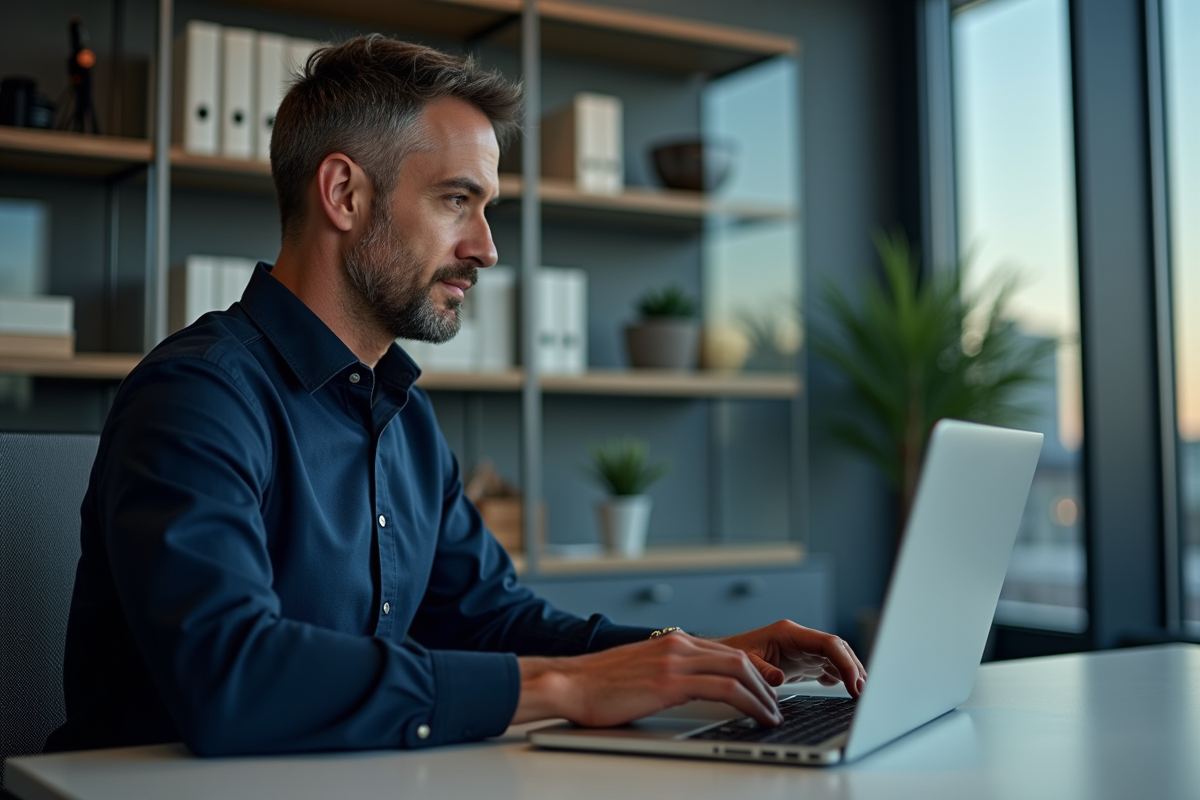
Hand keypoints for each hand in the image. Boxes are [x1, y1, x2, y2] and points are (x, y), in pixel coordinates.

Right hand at [513, 632, 782, 727]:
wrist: (567, 682)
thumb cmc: (594, 684)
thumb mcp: (637, 671)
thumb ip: (662, 672)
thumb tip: (679, 688)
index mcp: (670, 642)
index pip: (724, 651)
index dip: (753, 668)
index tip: (768, 684)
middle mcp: (677, 645)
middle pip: (738, 658)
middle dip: (764, 682)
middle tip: (777, 703)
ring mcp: (675, 661)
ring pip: (738, 671)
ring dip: (763, 695)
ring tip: (773, 715)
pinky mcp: (671, 682)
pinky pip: (724, 689)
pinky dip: (749, 702)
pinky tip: (758, 716)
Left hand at [715, 620, 866, 696]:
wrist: (726, 657)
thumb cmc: (732, 655)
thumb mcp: (743, 662)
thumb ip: (761, 670)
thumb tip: (778, 678)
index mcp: (789, 633)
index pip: (828, 643)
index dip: (844, 662)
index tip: (854, 683)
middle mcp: (800, 639)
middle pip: (837, 649)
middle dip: (853, 668)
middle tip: (863, 692)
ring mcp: (803, 649)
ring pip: (836, 657)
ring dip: (850, 673)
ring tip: (860, 693)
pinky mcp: (803, 661)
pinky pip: (828, 666)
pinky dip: (839, 676)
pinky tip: (844, 688)